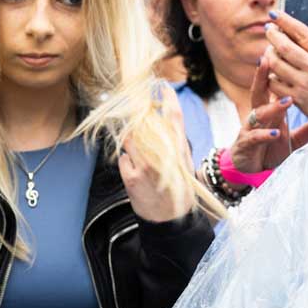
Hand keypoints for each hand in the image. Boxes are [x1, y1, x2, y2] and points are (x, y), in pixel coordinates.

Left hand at [119, 90, 193, 222]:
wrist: (171, 221)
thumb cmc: (179, 189)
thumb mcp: (183, 162)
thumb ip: (174, 141)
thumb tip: (158, 119)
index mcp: (180, 149)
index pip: (174, 116)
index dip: (168, 99)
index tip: (162, 87)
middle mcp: (163, 155)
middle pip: (144, 123)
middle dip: (138, 118)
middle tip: (137, 116)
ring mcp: (146, 166)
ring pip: (130, 138)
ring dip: (132, 142)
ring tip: (142, 155)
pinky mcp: (132, 177)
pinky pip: (123, 158)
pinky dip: (127, 161)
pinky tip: (136, 171)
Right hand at [228, 53, 307, 174]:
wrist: (251, 167)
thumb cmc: (273, 146)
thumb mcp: (295, 135)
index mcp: (271, 108)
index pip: (274, 84)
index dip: (279, 70)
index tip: (288, 54)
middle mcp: (259, 114)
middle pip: (260, 90)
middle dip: (264, 74)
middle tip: (273, 59)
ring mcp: (251, 128)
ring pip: (259, 112)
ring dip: (273, 107)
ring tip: (287, 100)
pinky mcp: (247, 144)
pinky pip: (255, 137)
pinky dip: (265, 134)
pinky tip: (276, 133)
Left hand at [264, 14, 307, 130]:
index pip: (302, 32)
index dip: (285, 21)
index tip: (275, 13)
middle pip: (284, 46)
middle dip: (272, 34)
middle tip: (268, 28)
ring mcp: (304, 84)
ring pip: (276, 64)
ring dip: (268, 53)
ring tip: (269, 48)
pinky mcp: (297, 99)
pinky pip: (275, 84)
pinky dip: (270, 75)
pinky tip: (272, 69)